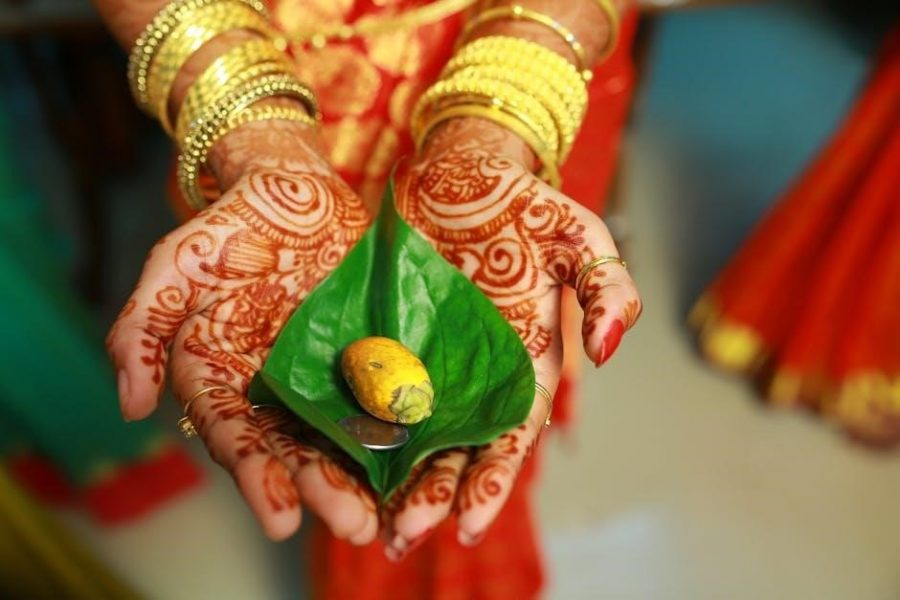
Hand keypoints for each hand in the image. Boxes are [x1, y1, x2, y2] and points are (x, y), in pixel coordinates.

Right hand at [106, 120, 377, 541]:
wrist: (295, 188)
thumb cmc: (230, 224)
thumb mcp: (176, 264)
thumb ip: (141, 327)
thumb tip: (130, 406)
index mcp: (221, 378)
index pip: (235, 435)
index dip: (256, 475)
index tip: (280, 518)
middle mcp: (271, 389)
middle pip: (294, 449)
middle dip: (321, 488)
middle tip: (352, 525)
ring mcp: (321, 376)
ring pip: (340, 435)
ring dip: (362, 476)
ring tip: (388, 514)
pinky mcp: (366, 357)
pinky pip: (382, 398)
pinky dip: (399, 431)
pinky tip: (423, 462)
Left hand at [382, 117, 641, 557]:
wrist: (458, 171)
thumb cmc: (521, 203)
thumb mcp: (576, 235)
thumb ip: (606, 287)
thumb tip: (610, 349)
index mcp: (521, 364)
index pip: (509, 436)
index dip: (491, 480)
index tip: (468, 524)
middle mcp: (472, 375)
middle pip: (454, 450)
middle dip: (431, 496)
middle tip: (401, 536)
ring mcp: (425, 360)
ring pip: (408, 433)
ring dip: (390, 480)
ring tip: (367, 521)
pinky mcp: (382, 339)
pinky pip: (367, 390)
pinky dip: (354, 428)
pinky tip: (334, 461)